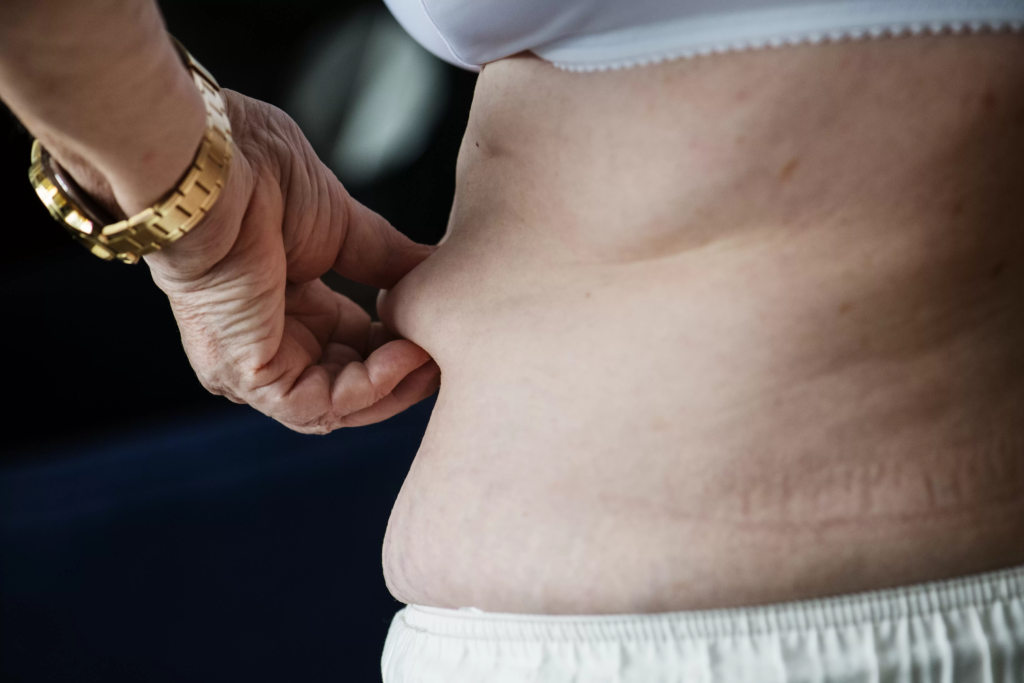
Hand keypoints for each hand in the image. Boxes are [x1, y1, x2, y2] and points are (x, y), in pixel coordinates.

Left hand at [144, 91, 438, 432]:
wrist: (214, 167)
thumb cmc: (258, 176)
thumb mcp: (342, 227)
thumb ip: (388, 259)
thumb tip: (439, 271)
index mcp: (288, 307)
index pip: (356, 350)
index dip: (402, 348)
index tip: (443, 333)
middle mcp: (271, 343)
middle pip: (351, 387)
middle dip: (406, 376)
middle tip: (451, 356)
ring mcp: (257, 364)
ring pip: (338, 407)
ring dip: (396, 387)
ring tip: (435, 356)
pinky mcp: (250, 375)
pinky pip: (319, 405)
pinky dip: (371, 389)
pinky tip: (406, 355)